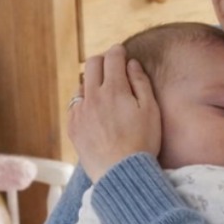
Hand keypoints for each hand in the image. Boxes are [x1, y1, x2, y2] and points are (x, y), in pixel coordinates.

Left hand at [68, 44, 160, 180]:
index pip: (113, 58)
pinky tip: (96, 112)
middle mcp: (93, 96)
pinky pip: (75, 104)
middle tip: (113, 66)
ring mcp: (80, 111)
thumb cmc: (142, 142)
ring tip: (106, 93)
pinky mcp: (73, 126)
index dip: (118, 51)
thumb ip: (141, 83)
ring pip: (82, 84)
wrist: (121, 173)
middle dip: (103, 60)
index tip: (122, 52)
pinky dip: (85, 101)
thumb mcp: (151, 111)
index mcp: (114, 90)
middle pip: (92, 64)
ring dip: (93, 82)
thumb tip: (131, 64)